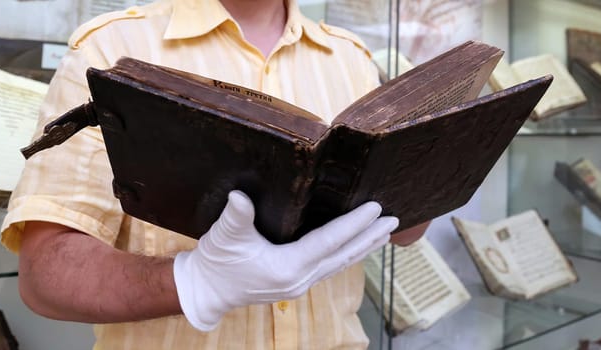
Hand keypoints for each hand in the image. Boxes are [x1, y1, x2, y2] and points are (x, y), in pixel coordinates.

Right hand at [172, 190, 397, 330]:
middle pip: (344, 255)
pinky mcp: (296, 282)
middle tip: (394, 220)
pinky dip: (347, 253)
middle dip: (370, 237)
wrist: (206, 291)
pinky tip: (355, 246)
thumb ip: (236, 216)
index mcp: (288, 267)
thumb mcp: (224, 236)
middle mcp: (300, 278)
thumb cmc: (216, 263)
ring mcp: (300, 283)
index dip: (354, 224)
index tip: (375, 209)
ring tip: (384, 233)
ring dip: (363, 247)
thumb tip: (239, 196)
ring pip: (340, 263)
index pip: (330, 241)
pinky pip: (330, 267)